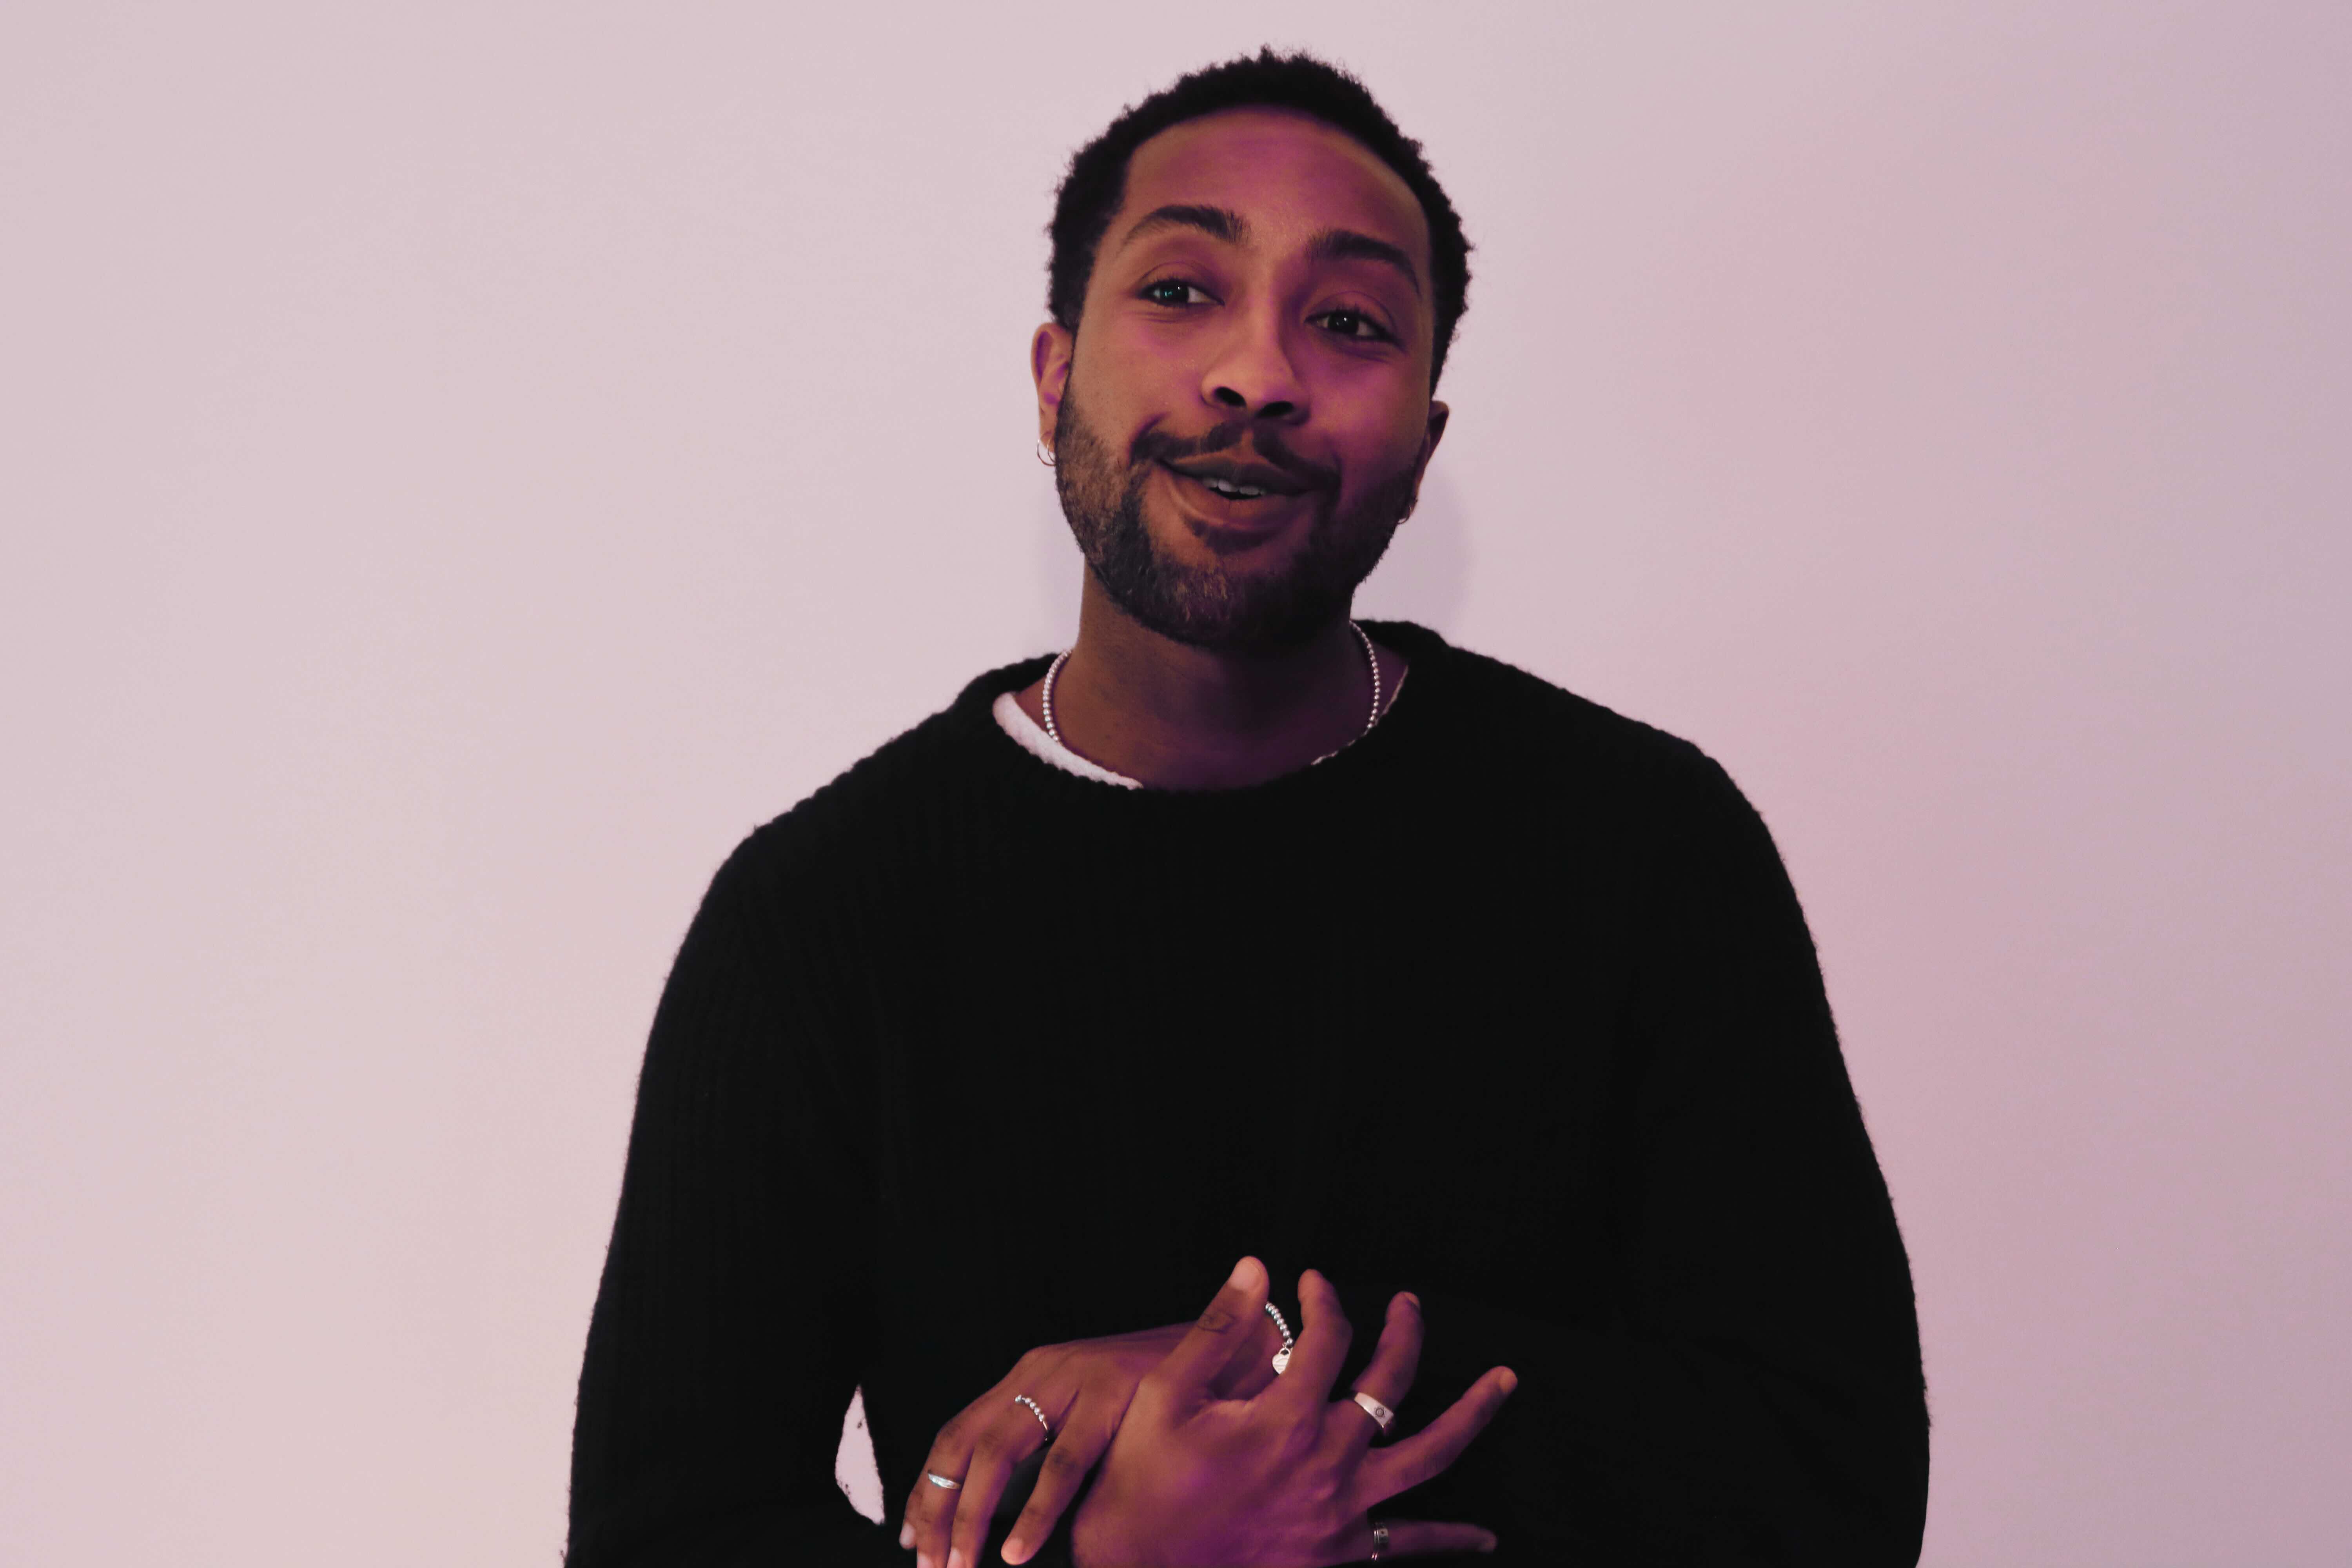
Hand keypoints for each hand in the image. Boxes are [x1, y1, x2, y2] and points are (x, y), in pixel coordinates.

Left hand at [902, 1310, 1289, 1567]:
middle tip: (928, 1563)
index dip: (927, 1485)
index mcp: (1030, 1375)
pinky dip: (1036, 1511)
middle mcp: (1042, 1370)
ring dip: (973, 1515)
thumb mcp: (1089, 1413)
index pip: (958, 1433)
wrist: (1232, 1346)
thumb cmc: (1159, 1396)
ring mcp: (1076, 1377)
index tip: (910, 1537)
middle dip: (938, 1507)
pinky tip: (1020, 1549)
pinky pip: (1064, 1462)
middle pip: (965, 1442)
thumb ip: (1046, 1446)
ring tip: (959, 1565)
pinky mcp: (1114, 1392)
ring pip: (1001, 1452)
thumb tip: (994, 1508)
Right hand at [1069, 1257, 1516, 1567]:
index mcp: (1285, 1418)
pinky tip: (1483, 1534)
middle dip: (1405, 1332)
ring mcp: (1341, 1511)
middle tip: (1408, 1303)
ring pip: (1430, 1454)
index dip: (1324, 1299)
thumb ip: (1217, 1331)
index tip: (1310, 1282)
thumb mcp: (1165, 1399)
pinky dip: (1450, 1538)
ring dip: (1473, 1414)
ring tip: (1504, 1381)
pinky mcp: (1339, 1553)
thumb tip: (1255, 1268)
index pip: (1328, 1336)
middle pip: (1393, 1381)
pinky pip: (1408, 1543)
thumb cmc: (1143, 1486)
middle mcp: (1327, 1461)